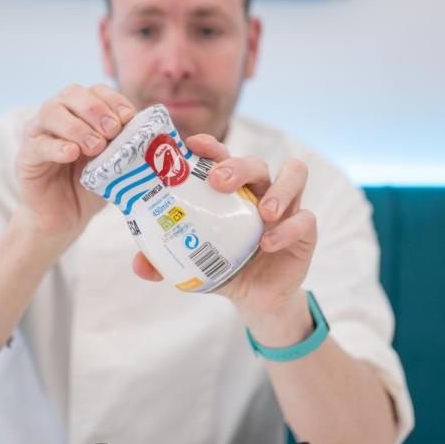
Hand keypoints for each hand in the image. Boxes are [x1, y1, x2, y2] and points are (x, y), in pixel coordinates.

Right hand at [15, 84, 136, 239]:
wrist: (66, 217)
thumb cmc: (91, 185)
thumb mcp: (113, 162)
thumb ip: (125, 145)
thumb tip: (148, 133)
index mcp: (80, 112)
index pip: (95, 91)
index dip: (113, 100)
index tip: (128, 117)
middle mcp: (57, 116)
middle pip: (71, 94)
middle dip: (95, 109)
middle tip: (113, 131)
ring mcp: (38, 134)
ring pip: (50, 113)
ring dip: (77, 126)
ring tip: (95, 147)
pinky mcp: (26, 157)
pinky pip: (38, 145)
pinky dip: (57, 146)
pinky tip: (72, 154)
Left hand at [131, 134, 316, 319]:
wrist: (256, 298)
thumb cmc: (222, 266)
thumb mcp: (190, 264)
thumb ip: (162, 261)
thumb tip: (139, 265)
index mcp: (230, 189)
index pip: (222, 156)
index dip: (210, 146)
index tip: (193, 145)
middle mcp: (258, 190)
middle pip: (256, 162)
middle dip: (238, 166)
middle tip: (219, 182)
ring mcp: (286, 206)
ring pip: (294, 173)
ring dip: (279, 188)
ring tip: (264, 212)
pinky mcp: (305, 229)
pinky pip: (306, 219)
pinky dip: (288, 229)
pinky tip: (269, 244)